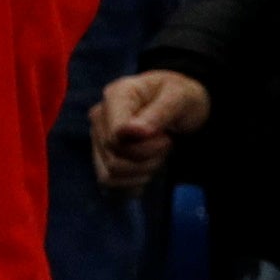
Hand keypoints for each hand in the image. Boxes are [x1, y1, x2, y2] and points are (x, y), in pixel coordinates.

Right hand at [89, 69, 210, 188]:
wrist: (182, 109)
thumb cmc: (180, 98)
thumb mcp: (180, 98)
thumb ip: (158, 112)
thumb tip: (130, 131)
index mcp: (117, 94)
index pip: (116, 135)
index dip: (143, 145)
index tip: (165, 137)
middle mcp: (100, 116)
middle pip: (115, 155)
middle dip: (148, 156)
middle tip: (167, 142)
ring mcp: (98, 138)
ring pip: (111, 173)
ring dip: (143, 170)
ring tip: (158, 153)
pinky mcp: (100, 158)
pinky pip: (109, 185)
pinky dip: (133, 183)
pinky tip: (147, 168)